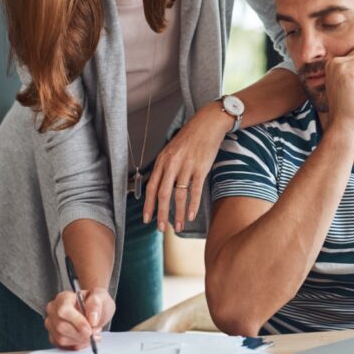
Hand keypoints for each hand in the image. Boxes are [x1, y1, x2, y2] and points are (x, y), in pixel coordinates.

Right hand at [44, 287, 114, 349]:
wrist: (93, 310)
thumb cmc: (95, 302)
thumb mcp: (100, 297)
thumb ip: (96, 305)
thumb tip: (92, 319)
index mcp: (63, 298)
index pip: (64, 311)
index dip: (77, 322)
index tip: (90, 328)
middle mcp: (53, 310)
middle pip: (61, 327)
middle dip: (80, 334)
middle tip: (94, 333)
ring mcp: (52, 324)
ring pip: (61, 339)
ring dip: (80, 340)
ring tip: (91, 334)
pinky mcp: (53, 336)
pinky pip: (62, 346)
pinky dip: (76, 345)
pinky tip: (84, 339)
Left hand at [143, 102, 233, 232]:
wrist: (207, 125)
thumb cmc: (189, 139)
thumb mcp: (171, 151)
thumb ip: (164, 168)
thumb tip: (157, 188)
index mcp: (162, 161)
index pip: (151, 187)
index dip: (148, 205)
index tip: (146, 218)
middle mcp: (172, 164)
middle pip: (162, 194)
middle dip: (160, 214)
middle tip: (160, 228)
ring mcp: (186, 166)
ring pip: (179, 195)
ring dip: (178, 214)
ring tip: (178, 227)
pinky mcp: (201, 168)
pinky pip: (195, 190)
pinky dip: (192, 205)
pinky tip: (190, 215)